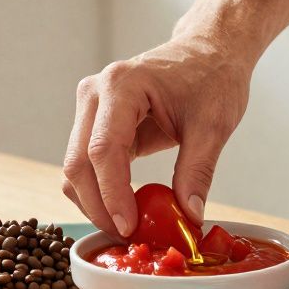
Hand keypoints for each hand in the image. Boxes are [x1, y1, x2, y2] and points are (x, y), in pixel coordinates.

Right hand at [63, 37, 250, 236]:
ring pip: (74, 169)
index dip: (112, 195)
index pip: (104, 150)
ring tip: (129, 227)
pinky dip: (99, 192)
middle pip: (78, 163)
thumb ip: (197, 171)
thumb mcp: (213, 126)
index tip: (129, 227)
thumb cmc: (212, 77)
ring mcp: (90, 107)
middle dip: (98, 207)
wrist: (207, 52)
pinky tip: (125, 210)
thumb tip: (188, 215)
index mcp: (122, 85)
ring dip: (94, 203)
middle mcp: (95, 93)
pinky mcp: (94, 123)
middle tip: (129, 237)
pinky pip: (85, 165)